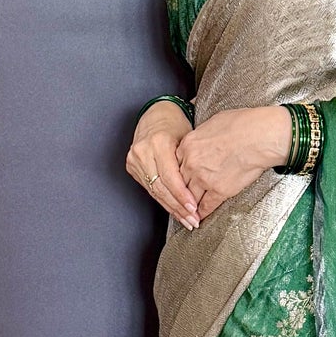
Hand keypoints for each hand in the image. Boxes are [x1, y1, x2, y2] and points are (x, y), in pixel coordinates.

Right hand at [125, 100, 200, 229]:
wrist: (156, 115)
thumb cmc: (177, 126)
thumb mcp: (188, 140)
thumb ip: (191, 163)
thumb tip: (204, 192)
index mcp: (159, 142)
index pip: (170, 177)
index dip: (182, 196)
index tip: (194, 209)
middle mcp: (143, 151)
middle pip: (160, 187)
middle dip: (177, 207)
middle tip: (192, 220)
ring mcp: (134, 159)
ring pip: (154, 191)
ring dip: (171, 208)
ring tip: (186, 220)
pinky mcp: (131, 166)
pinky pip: (149, 188)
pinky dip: (163, 200)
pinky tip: (174, 210)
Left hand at [177, 105, 291, 218]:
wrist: (261, 137)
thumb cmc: (244, 124)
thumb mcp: (213, 122)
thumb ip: (202, 135)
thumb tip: (203, 139)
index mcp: (188, 144)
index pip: (175, 164)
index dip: (178, 173)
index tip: (180, 179)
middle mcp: (191, 163)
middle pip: (179, 182)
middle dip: (181, 191)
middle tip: (181, 198)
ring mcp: (204, 178)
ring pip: (189, 197)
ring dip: (189, 205)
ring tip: (188, 211)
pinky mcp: (219, 191)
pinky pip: (206, 206)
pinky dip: (202, 213)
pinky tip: (201, 216)